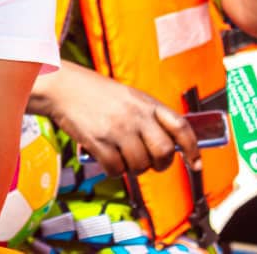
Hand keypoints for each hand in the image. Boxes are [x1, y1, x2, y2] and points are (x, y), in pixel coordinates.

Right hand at [30, 62, 200, 176]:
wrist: (61, 86)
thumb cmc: (93, 91)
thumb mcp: (128, 96)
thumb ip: (148, 115)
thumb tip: (169, 141)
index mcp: (145, 102)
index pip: (180, 126)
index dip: (193, 148)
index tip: (195, 162)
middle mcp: (135, 115)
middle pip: (164, 151)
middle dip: (161, 164)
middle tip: (151, 163)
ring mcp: (117, 129)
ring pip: (140, 165)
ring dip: (133, 167)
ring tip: (122, 156)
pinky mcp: (99, 142)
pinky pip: (116, 169)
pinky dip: (114, 169)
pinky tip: (107, 158)